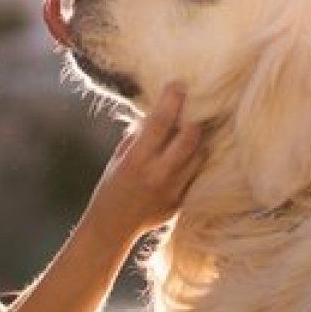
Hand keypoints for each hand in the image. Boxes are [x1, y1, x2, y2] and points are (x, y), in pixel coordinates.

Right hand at [84, 82, 203, 240]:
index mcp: (137, 160)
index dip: (172, 100)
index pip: (161, 122)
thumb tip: (155, 113)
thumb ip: (138, 137)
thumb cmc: (111, 187)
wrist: (112, 227)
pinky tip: (188, 155)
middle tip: (191, 108)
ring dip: (197, 140)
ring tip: (191, 131)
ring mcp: (173, 190)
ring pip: (199, 155)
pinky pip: (196, 174)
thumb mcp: (119, 158)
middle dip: (193, 118)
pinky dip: (194, 161)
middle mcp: (158, 174)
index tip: (177, 85)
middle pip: (191, 137)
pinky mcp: (181, 202)